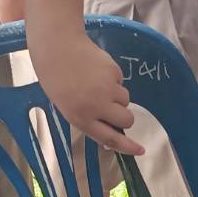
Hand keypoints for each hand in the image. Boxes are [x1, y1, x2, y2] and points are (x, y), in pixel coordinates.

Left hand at [30, 30, 143, 155]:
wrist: (57, 46)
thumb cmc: (57, 78)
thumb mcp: (67, 106)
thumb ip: (88, 121)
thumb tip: (109, 138)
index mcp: (80, 117)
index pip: (110, 138)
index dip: (127, 146)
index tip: (141, 150)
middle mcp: (96, 105)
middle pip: (126, 120)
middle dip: (125, 117)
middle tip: (114, 109)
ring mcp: (107, 88)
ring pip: (126, 100)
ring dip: (117, 97)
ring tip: (99, 84)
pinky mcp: (114, 72)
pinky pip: (121, 82)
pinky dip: (112, 79)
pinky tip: (97, 71)